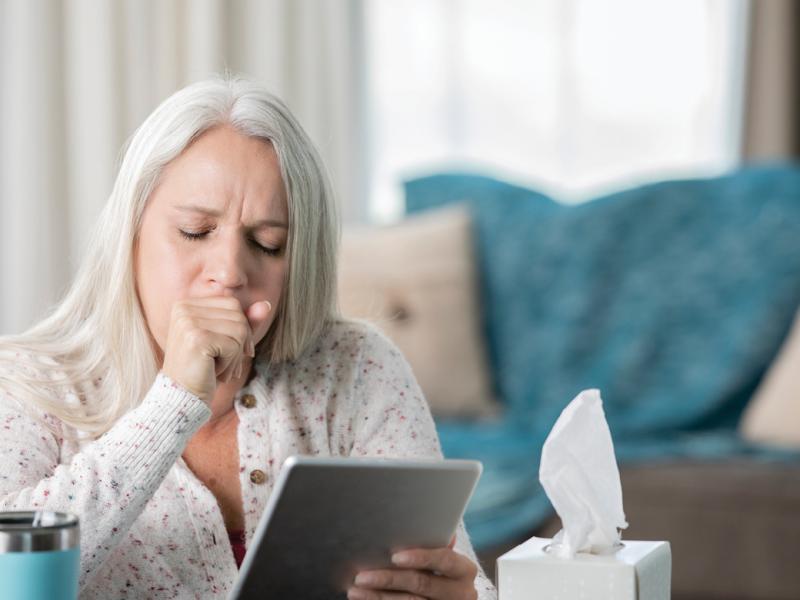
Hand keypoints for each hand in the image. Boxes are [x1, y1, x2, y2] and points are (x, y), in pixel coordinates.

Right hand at [161, 296, 271, 403]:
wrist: (183, 398)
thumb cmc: (204, 369)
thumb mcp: (227, 341)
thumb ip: (245, 322)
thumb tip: (266, 304)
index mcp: (187, 304)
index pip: (232, 304)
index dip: (241, 328)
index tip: (230, 350)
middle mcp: (184, 308)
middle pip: (238, 316)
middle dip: (239, 344)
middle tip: (220, 363)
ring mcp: (188, 322)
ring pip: (239, 330)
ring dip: (235, 356)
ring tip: (216, 368)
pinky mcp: (197, 338)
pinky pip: (234, 346)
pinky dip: (230, 364)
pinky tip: (213, 372)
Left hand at [348, 537, 477, 599]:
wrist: (445, 598)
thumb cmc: (441, 569)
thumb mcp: (444, 558)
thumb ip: (435, 542)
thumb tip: (424, 519)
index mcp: (464, 570)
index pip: (444, 559)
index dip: (421, 557)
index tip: (395, 556)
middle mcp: (461, 593)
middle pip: (422, 584)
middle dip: (389, 579)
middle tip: (362, 576)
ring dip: (379, 597)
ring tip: (355, 590)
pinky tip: (365, 599)